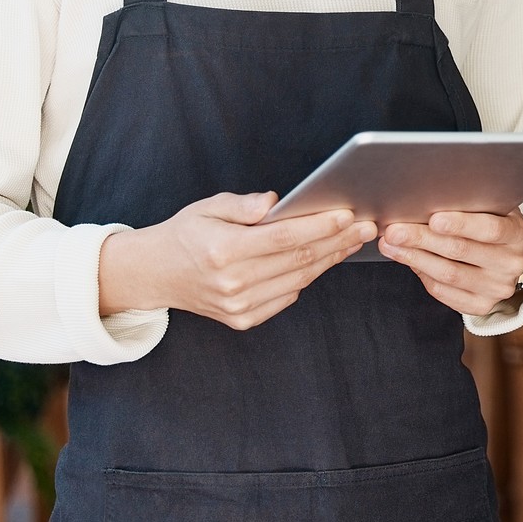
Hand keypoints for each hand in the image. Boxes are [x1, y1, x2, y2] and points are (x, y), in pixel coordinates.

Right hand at [99, 192, 374, 329]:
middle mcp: (233, 283)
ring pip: (298, 279)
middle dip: (337, 241)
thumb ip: (242, 206)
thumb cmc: (186, 234)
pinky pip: (288, 296)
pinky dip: (309, 276)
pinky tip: (326, 258)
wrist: (155, 274)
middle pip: (298, 260)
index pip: (284, 238)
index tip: (348, 214)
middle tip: (367, 226)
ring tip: (354, 240)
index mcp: (223, 251)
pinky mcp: (243, 319)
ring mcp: (239, 306)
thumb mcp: (207, 208)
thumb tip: (275, 202)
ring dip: (330, 259)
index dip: (320, 226)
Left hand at [379, 209, 522, 315]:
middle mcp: (513, 263)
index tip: (433, 218)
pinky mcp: (482, 306)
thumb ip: (468, 204)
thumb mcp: (489, 208)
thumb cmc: (490, 222)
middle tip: (394, 231)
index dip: (462, 224)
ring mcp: (498, 288)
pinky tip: (408, 260)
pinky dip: (422, 275)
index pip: (491, 229)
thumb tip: (424, 201)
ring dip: (414, 258)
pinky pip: (444, 292)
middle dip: (423, 239)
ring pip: (449, 274)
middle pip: (462, 252)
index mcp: (519, 233)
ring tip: (391, 245)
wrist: (504, 256)